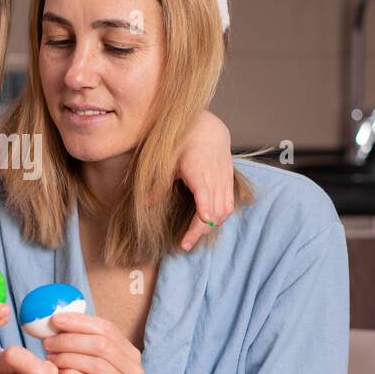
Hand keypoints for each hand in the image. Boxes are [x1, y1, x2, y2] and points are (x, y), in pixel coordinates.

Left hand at [43, 311, 143, 373]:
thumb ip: (86, 353)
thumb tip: (57, 330)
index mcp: (130, 355)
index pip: (106, 328)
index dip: (79, 321)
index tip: (56, 320)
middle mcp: (134, 368)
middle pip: (100, 343)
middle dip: (69, 340)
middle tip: (48, 343)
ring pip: (95, 363)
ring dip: (67, 358)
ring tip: (49, 360)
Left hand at [171, 109, 235, 249]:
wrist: (208, 128)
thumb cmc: (183, 141)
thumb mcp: (166, 160)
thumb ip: (158, 183)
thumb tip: (145, 204)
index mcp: (199, 170)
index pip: (205, 196)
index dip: (203, 214)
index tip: (197, 227)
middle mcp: (215, 177)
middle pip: (215, 210)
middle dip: (200, 230)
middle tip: (185, 245)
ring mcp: (224, 180)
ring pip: (224, 210)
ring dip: (211, 226)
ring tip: (193, 237)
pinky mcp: (229, 182)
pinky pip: (228, 205)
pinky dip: (218, 218)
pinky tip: (205, 224)